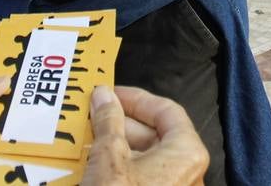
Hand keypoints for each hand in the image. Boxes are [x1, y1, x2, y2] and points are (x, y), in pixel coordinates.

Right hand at [85, 86, 208, 185]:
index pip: (166, 111)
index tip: (109, 93)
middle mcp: (186, 172)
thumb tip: (104, 95)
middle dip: (118, 124)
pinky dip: (116, 170)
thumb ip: (108, 121)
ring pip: (143, 159)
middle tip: (90, 114)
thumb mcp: (109, 158)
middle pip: (153, 135)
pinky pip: (139, 180)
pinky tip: (90, 167)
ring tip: (84, 139)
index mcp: (186, 152)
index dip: (136, 99)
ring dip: (114, 147)